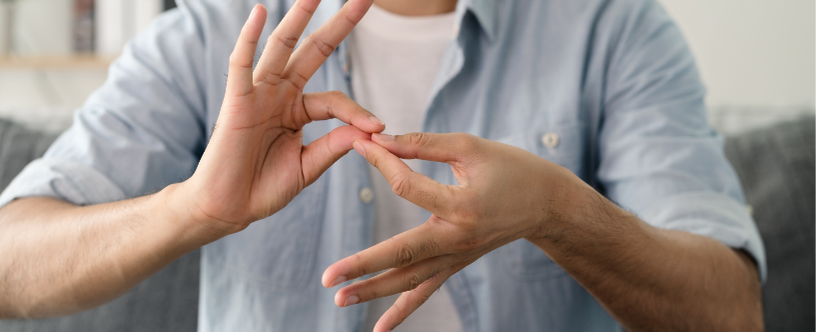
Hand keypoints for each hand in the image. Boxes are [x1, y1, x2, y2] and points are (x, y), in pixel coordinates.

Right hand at [180, 0, 378, 232]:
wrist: (228, 208)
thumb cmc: (263, 188)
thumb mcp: (308, 166)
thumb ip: (334, 145)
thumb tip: (368, 130)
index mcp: (297, 110)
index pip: (334, 100)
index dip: (358, 112)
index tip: (378, 128)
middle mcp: (279, 95)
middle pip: (313, 51)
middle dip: (339, 25)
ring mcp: (258, 94)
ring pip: (281, 48)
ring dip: (298, 18)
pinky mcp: (236, 102)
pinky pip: (242, 65)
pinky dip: (248, 39)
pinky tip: (260, 13)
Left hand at [321, 132, 582, 331]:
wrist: (548, 204)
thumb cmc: (512, 169)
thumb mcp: (471, 148)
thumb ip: (423, 144)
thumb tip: (380, 139)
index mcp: (462, 205)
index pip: (408, 186)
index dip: (382, 162)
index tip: (360, 144)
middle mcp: (458, 239)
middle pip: (402, 253)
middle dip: (363, 266)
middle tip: (329, 277)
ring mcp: (457, 257)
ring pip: (410, 280)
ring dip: (373, 292)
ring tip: (339, 300)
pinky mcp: (456, 264)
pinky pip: (426, 291)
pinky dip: (402, 311)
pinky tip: (379, 329)